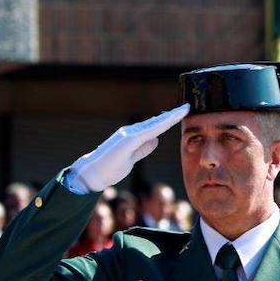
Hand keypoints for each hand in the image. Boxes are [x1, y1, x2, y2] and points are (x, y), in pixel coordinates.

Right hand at [69, 104, 189, 192]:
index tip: (180, 114)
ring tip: (183, 110)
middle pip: (156, 122)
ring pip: (155, 124)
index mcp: (133, 137)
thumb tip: (156, 140)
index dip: (168, 121)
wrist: (93, 174)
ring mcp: (129, 134)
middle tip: (186, 107)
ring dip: (170, 117)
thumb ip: (143, 149)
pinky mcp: (129, 140)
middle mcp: (131, 132)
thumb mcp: (132, 159)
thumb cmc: (110, 168)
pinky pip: (149, 131)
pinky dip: (161, 125)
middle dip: (172, 115)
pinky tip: (171, 120)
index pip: (155, 127)